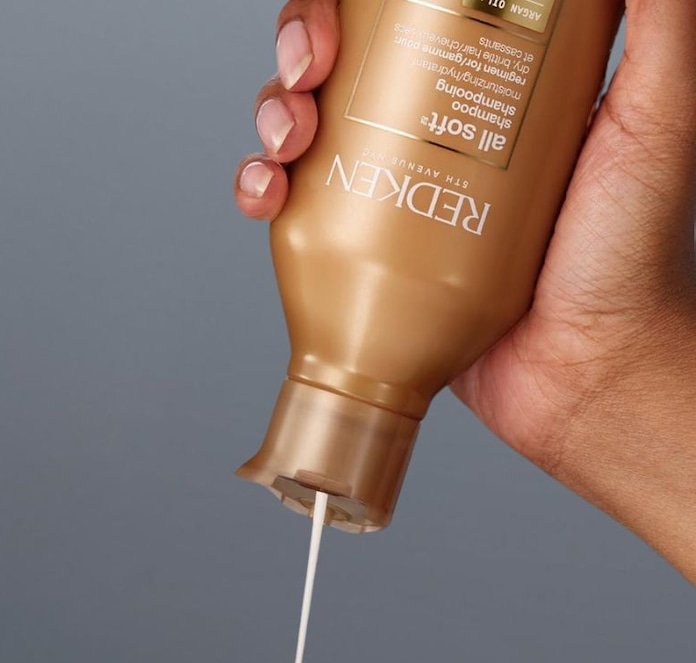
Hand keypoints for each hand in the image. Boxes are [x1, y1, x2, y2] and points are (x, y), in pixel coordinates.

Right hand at [236, 1, 695, 581]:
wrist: (584, 374)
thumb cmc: (630, 261)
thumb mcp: (657, 122)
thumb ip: (663, 31)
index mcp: (488, 79)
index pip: (409, 16)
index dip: (359, 6)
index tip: (349, 13)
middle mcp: (432, 127)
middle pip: (341, 61)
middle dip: (300, 48)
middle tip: (307, 75)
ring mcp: (392, 193)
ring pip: (304, 127)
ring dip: (272, 117)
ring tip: (287, 144)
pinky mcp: (362, 257)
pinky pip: (294, 210)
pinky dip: (260, 190)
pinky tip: (266, 198)